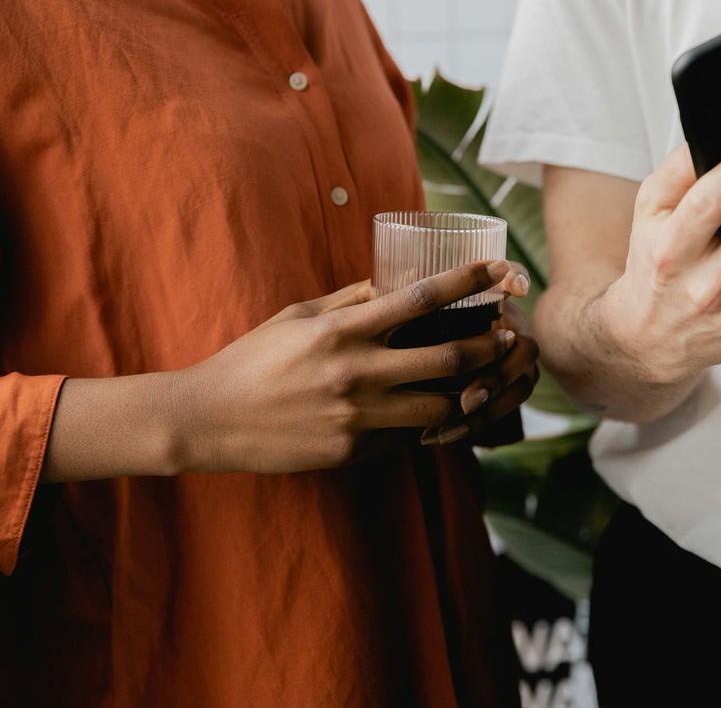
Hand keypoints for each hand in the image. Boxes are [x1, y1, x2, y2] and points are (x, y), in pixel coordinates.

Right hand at [174, 259, 528, 472]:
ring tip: (485, 380)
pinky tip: (439, 413)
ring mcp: (357, 416)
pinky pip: (407, 437)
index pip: (421, 298)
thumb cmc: (253, 360)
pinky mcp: (353, 451)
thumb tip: (393, 285)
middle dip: (490, 345)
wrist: (210, 419)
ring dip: (470, 393)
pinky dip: (427, 424)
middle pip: (449, 358)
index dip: (467, 282)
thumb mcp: (298, 317)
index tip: (498, 269)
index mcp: (343, 330)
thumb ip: (350, 302)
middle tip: (510, 337)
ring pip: (441, 407)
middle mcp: (357, 372)